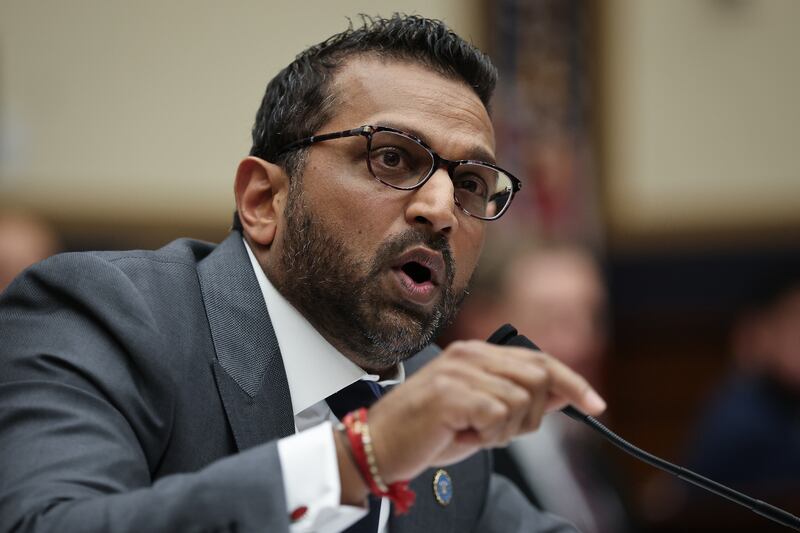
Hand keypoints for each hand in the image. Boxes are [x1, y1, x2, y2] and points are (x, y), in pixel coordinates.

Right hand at [366, 340, 605, 482]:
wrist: (380, 445)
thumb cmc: (429, 431)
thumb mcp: (483, 413)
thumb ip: (520, 399)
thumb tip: (565, 395)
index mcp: (477, 353)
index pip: (539, 360)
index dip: (573, 382)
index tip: (597, 405)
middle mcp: (469, 354)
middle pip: (539, 378)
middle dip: (532, 415)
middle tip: (498, 431)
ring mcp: (459, 371)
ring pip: (521, 401)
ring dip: (505, 430)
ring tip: (474, 432)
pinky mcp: (450, 393)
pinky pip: (498, 416)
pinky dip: (489, 436)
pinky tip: (464, 434)